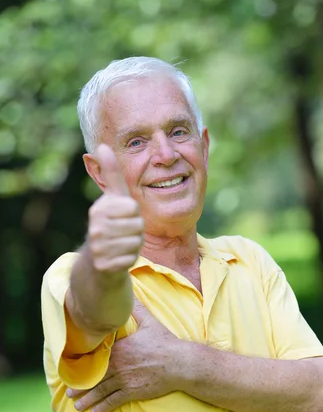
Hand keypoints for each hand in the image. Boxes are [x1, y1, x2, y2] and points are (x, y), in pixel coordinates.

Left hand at [67, 302, 181, 411]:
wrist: (180, 363)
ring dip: (88, 400)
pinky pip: (114, 401)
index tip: (73, 370)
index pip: (96, 358)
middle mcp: (118, 365)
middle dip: (80, 387)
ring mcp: (124, 380)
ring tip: (78, 406)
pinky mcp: (133, 391)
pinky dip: (103, 408)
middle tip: (69, 393)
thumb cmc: (165, 342)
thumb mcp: (150, 323)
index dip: (84, 365)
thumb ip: (137, 310)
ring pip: (101, 392)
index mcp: (119, 349)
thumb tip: (131, 293)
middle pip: (94, 378)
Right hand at [88, 144, 143, 273]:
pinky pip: (130, 259)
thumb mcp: (113, 198)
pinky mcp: (104, 265)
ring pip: (135, 243)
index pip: (133, 208)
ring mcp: (98, 247)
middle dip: (135, 231)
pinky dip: (128, 259)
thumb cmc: (111, 224)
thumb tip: (102, 145)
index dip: (133, 214)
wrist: (98, 260)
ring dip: (133, 245)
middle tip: (123, 233)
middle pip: (137, 226)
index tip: (122, 217)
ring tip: (121, 244)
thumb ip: (112, 173)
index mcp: (99, 209)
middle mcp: (96, 228)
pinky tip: (118, 257)